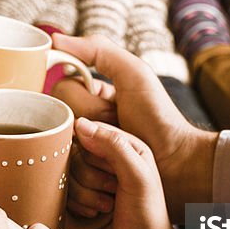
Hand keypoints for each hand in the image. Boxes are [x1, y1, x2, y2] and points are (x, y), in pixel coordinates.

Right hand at [51, 34, 216, 220]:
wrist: (175, 167)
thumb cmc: (158, 119)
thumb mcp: (134, 74)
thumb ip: (98, 50)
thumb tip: (54, 40)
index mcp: (88, 98)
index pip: (60, 93)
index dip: (81, 103)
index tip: (107, 109)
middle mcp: (79, 126)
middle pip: (56, 123)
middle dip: (88, 130)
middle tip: (116, 135)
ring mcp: (77, 157)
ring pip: (54, 155)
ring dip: (86, 161)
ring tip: (113, 163)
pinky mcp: (77, 186)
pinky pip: (60, 183)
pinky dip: (80, 187)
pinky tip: (104, 188)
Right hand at [66, 118, 179, 228]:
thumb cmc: (148, 217)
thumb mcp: (138, 176)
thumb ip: (114, 146)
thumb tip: (79, 124)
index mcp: (124, 147)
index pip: (89, 133)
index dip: (92, 153)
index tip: (111, 174)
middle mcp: (106, 162)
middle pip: (72, 155)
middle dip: (88, 179)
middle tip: (111, 195)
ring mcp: (90, 183)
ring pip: (63, 177)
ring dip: (82, 197)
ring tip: (105, 209)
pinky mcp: (77, 204)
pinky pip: (59, 197)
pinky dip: (72, 209)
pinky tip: (93, 220)